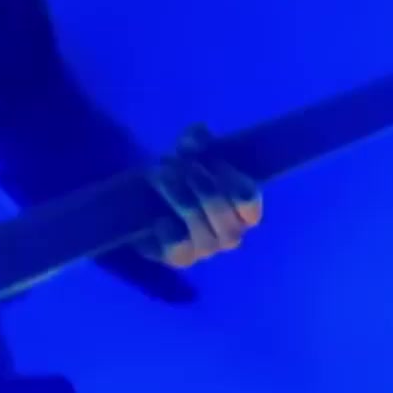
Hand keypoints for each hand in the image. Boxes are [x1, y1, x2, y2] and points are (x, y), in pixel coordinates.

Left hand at [142, 124, 261, 268]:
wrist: (144, 203)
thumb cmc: (178, 177)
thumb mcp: (186, 153)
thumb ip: (195, 140)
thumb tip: (199, 133)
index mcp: (242, 208)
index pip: (249, 202)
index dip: (233, 181)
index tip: (214, 161)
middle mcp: (230, 233)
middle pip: (226, 216)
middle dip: (203, 189)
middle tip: (181, 167)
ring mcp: (207, 249)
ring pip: (204, 234)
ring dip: (181, 201)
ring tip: (163, 179)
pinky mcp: (181, 259)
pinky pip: (180, 249)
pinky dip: (169, 231)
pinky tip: (158, 218)